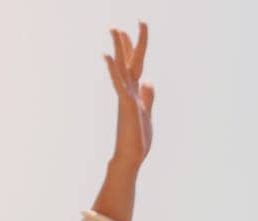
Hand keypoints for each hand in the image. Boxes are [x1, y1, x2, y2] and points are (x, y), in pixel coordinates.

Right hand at [102, 22, 153, 168]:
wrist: (131, 158)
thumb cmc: (137, 140)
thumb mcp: (146, 113)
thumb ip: (147, 97)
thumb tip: (149, 82)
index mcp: (134, 93)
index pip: (134, 65)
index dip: (133, 48)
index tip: (130, 31)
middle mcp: (129, 92)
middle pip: (128, 62)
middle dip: (126, 43)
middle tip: (117, 26)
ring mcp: (126, 97)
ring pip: (123, 68)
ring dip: (119, 48)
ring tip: (114, 30)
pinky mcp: (126, 105)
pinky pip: (119, 84)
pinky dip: (114, 70)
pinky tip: (108, 56)